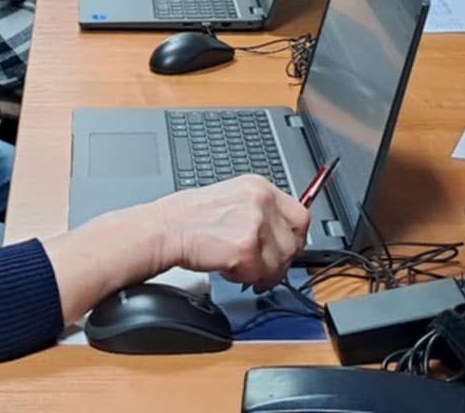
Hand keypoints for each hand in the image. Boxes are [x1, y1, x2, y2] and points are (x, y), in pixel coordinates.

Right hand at [153, 175, 309, 289]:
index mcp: (259, 186)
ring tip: (238, 266)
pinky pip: (260, 274)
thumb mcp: (230, 198)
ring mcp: (256, 224)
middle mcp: (262, 201)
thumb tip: (278, 234)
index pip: (299, 216)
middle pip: (294, 242)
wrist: (164, 229)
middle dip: (279, 262)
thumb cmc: (186, 217)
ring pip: (279, 263)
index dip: (294, 238)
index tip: (286, 250)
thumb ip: (258, 212)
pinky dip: (245, 278)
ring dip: (261, 272)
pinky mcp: (246, 249)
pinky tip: (228, 267)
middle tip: (262, 269)